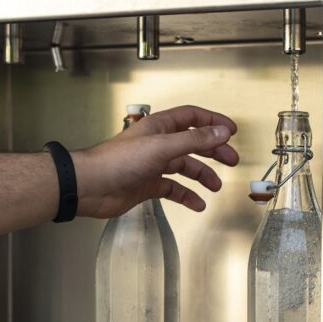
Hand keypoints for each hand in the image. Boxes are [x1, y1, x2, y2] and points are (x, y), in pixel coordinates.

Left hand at [72, 105, 238, 217]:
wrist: (90, 186)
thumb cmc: (118, 162)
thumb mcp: (162, 147)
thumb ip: (193, 140)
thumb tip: (220, 132)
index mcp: (159, 127)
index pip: (191, 117)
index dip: (212, 122)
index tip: (231, 131)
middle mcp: (157, 144)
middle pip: (192, 142)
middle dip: (213, 150)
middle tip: (232, 160)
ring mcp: (152, 165)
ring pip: (184, 167)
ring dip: (202, 175)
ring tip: (216, 186)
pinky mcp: (146, 185)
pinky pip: (172, 189)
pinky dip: (186, 196)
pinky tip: (197, 204)